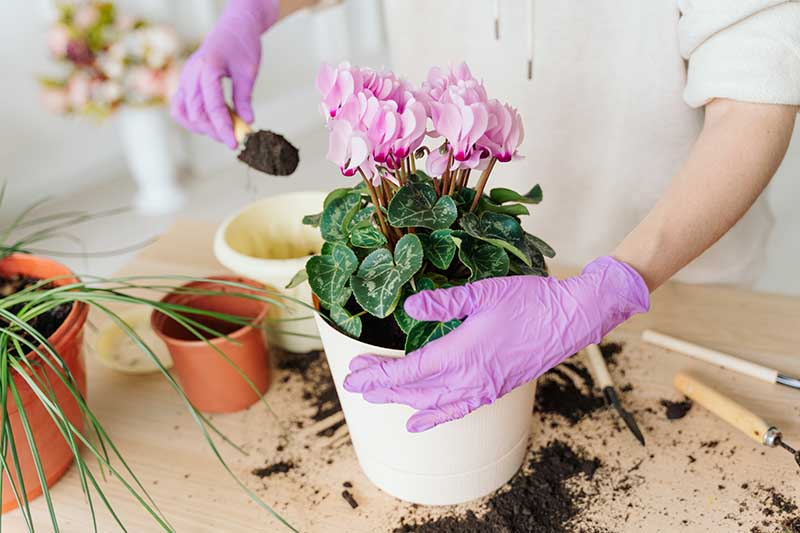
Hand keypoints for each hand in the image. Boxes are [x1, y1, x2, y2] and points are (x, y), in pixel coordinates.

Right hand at [171, 0, 278, 147]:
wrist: (233, 27)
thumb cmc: (242, 46)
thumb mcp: (248, 72)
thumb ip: (244, 98)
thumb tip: (247, 122)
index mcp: (207, 68)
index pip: (213, 107)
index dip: (224, 128)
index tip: (235, 144)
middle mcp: (191, 73)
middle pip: (196, 114)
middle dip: (214, 130)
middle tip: (234, 138)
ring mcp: (185, 78)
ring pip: (182, 113)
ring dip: (200, 127)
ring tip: (222, 131)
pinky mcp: (185, 82)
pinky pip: (179, 107)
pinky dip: (191, 119)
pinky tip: (210, 123)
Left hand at [343, 256, 648, 432]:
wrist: (571, 319)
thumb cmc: (530, 301)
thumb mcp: (483, 293)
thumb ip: (443, 303)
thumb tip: (408, 306)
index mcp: (462, 353)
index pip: (409, 371)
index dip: (378, 375)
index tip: (353, 377)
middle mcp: (469, 378)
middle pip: (414, 390)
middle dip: (382, 385)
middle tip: (356, 380)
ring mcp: (483, 388)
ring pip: (431, 402)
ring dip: (401, 399)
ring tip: (377, 395)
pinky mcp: (495, 390)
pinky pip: (456, 410)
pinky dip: (433, 417)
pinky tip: (418, 421)